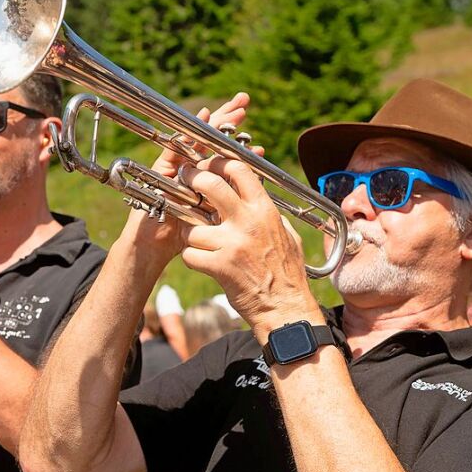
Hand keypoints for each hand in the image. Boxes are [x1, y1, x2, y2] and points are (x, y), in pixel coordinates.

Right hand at [120, 93, 264, 270]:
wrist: (154, 249)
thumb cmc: (183, 237)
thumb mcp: (212, 218)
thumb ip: (227, 200)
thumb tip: (255, 183)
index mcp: (203, 181)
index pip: (222, 155)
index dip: (237, 143)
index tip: (255, 136)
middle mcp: (189, 170)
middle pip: (209, 139)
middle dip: (227, 119)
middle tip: (244, 101)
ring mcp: (174, 168)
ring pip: (195, 138)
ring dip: (214, 122)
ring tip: (232, 110)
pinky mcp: (160, 169)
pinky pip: (176, 145)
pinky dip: (191, 131)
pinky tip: (202, 116)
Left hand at [178, 156, 320, 340]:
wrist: (285, 308)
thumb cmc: (286, 273)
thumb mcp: (286, 235)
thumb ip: (270, 214)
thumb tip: (259, 197)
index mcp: (265, 210)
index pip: (239, 170)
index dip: (217, 163)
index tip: (206, 165)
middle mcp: (248, 222)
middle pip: (210, 184)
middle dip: (193, 179)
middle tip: (185, 182)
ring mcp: (232, 243)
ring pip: (193, 225)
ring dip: (192, 234)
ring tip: (201, 243)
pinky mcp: (219, 266)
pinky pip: (190, 254)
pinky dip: (192, 259)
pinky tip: (203, 263)